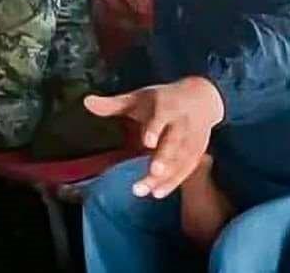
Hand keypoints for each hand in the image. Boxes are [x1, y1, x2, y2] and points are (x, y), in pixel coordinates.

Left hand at [84, 76, 223, 198]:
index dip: (155, 129)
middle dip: (166, 157)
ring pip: (182, 158)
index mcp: (168, 106)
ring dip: (168, 175)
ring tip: (149, 191)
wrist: (203, 96)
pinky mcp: (197, 150)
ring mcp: (192, 137)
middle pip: (175, 141)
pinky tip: (157, 193)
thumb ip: (114, 104)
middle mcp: (182, 122)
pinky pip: (187, 168)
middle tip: (153, 172)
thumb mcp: (140, 98)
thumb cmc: (164, 99)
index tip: (146, 142)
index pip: (162, 117)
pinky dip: (174, 181)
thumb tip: (86, 102)